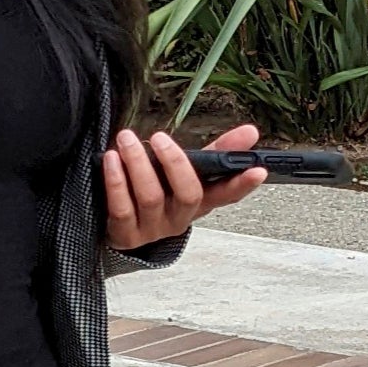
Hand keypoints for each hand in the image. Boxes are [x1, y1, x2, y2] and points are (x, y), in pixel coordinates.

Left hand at [102, 125, 266, 251]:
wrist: (121, 230)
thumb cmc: (158, 192)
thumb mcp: (184, 172)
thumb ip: (215, 152)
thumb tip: (251, 131)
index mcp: (197, 203)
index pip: (226, 194)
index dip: (242, 184)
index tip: (257, 169)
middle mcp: (178, 218)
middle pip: (188, 194)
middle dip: (174, 163)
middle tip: (159, 138)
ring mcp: (152, 229)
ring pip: (151, 197)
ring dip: (138, 164)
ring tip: (126, 139)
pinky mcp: (125, 234)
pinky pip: (121, 207)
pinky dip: (116, 181)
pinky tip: (111, 160)